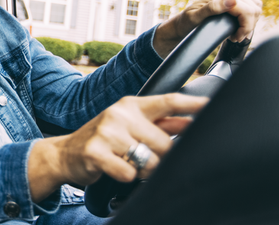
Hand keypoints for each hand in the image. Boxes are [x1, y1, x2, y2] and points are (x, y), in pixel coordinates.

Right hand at [27, 93, 207, 201]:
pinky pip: (129, 172)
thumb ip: (160, 124)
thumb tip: (191, 122)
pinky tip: (115, 168)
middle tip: (144, 158)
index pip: (168, 101)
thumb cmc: (103, 140)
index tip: (213, 106)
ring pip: (149, 160)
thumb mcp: (130, 126)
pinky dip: (126, 176)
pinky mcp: (96, 151)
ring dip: (143, 169)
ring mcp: (107, 131)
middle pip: (165, 142)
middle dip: (160, 157)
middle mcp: (119, 114)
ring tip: (127, 162)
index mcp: (131, 105)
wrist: (65, 153)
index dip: (193, 105)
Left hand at [153, 0, 262, 57]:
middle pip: (254, 9)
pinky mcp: (233, 1)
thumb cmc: (186, 22)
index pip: (248, 10)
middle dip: (248, 26)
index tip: (235, 38)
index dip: (245, 27)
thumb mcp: (195, 17)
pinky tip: (240, 27)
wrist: (180, 25)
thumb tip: (232, 1)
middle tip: (236, 38)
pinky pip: (251, 7)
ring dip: (250, 23)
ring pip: (255, 8)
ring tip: (237, 34)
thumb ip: (212, 8)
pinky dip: (250, 18)